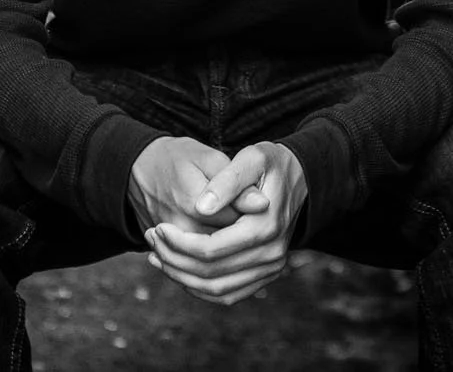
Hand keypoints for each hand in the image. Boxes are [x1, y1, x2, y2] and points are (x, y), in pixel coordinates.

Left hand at [145, 141, 306, 306]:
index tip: (157, 228)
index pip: (211, 249)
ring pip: (216, 290)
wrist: (301, 179)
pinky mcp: (265, 275)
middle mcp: (271, 254)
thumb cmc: (271, 164)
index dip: (178, 243)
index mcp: (265, 226)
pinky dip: (199, 287)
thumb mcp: (251, 158)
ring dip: (182, 277)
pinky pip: (227, 294)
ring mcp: (271, 269)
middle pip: (211, 274)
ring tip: (157, 256)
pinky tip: (178, 268)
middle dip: (174, 260)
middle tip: (151, 240)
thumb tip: (201, 207)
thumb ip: (226, 181)